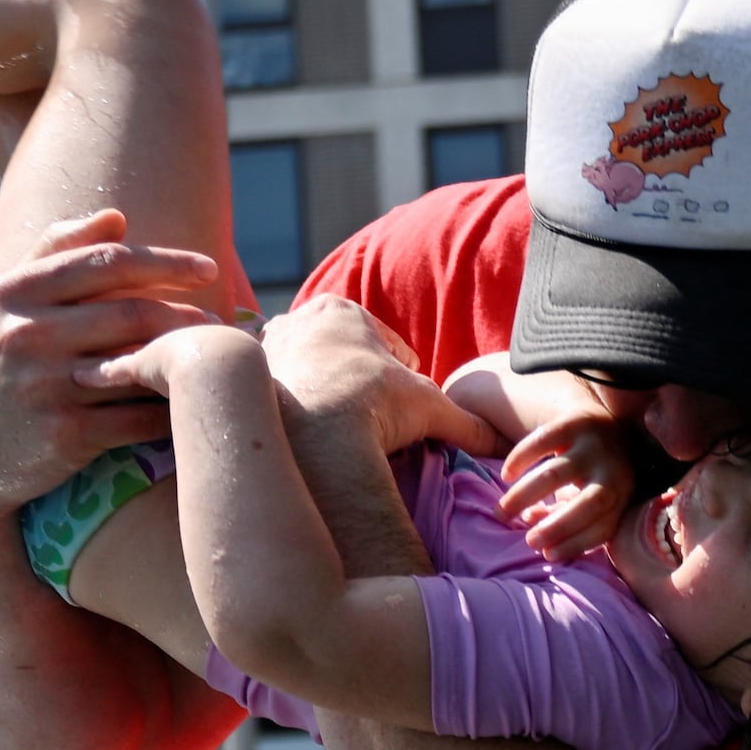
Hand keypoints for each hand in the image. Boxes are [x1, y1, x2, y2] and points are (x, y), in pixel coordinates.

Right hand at [0, 211, 230, 524]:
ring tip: (219, 356)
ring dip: (188, 359)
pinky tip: (199, 404)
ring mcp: (45, 385)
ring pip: (140, 363)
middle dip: (188, 314)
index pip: (105, 262)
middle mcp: (26, 334)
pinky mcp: (65, 434)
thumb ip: (53, 253)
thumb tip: (118, 217)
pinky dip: (174, 409)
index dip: (165, 262)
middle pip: (132, 312)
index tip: (209, 268)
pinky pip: (139, 417)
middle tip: (224, 321)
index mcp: (12, 293)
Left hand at [254, 298, 502, 461]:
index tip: (405, 407)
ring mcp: (267, 349)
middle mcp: (297, 318)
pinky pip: (279, 394)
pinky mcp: (249, 381)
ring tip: (340, 429)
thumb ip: (467, 421)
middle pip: (342, 354)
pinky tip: (310, 433)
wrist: (314, 434)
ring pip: (308, 371)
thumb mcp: (432, 409)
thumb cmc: (375, 404)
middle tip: (372, 418)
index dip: (403, 378)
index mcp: (342, 310)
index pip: (384, 344)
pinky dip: (294, 409)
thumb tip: (501, 440)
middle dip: (358, 381)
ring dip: (324, 393)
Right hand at [498, 415, 646, 560]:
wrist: (602, 421)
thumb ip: (562, 516)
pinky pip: (542, 441)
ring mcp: (594, 445)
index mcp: (622, 496)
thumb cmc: (592, 472)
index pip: (604, 526)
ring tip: (502, 513)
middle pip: (591, 503)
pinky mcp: (573, 422)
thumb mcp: (587, 497)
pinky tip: (506, 476)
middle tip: (529, 542)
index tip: (548, 555)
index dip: (576, 543)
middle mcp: (614, 471)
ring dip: (526, 496)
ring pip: (557, 473)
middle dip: (560, 526)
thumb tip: (532, 528)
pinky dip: (520, 459)